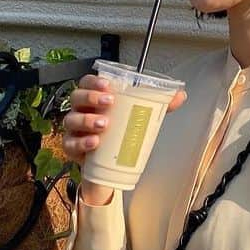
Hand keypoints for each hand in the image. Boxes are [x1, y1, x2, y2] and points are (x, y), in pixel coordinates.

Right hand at [61, 73, 187, 205]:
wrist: (110, 167)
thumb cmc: (120, 135)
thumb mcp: (139, 118)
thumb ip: (159, 105)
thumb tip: (180, 95)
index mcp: (95, 99)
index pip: (87, 83)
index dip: (94, 81)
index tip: (108, 84)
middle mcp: (81, 112)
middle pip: (77, 97)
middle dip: (91, 97)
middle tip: (109, 102)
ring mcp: (74, 131)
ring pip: (71, 120)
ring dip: (87, 120)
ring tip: (104, 125)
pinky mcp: (73, 150)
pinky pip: (70, 145)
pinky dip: (81, 143)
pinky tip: (94, 143)